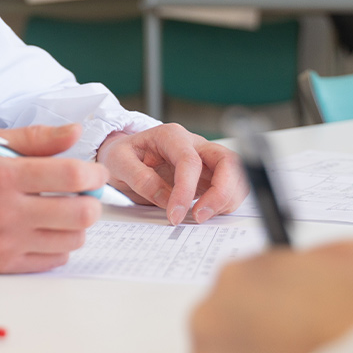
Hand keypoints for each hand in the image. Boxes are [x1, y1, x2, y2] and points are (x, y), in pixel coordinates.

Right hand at [0, 123, 106, 272]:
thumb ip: (35, 137)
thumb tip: (76, 132)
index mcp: (3, 174)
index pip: (71, 176)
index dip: (93, 173)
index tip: (94, 172)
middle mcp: (6, 211)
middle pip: (81, 214)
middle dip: (92, 202)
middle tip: (85, 194)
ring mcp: (6, 242)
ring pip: (73, 240)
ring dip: (77, 224)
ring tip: (63, 211)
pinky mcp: (4, 265)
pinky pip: (55, 259)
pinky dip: (59, 244)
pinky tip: (45, 229)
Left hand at [96, 124, 245, 223]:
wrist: (122, 155)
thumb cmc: (121, 154)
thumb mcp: (117, 162)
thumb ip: (139, 178)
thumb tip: (166, 198)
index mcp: (171, 136)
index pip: (189, 161)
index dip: (186, 190)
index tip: (175, 214)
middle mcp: (194, 144)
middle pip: (227, 161)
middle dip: (221, 192)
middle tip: (200, 216)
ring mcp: (205, 160)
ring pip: (235, 175)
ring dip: (226, 199)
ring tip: (201, 217)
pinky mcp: (209, 176)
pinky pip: (230, 188)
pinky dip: (225, 203)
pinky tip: (206, 213)